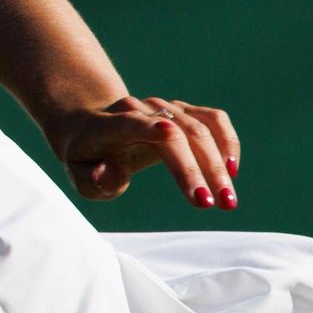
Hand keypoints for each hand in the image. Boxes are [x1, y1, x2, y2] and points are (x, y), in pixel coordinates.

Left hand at [41, 95, 240, 209]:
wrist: (92, 126)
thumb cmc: (88, 157)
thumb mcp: (80, 174)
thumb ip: (94, 179)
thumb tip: (110, 176)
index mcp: (108, 125)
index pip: (128, 122)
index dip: (148, 126)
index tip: (168, 134)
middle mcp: (140, 110)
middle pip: (174, 133)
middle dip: (193, 169)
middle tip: (210, 204)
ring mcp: (164, 108)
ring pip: (198, 128)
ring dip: (216, 164)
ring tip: (227, 200)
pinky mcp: (184, 112)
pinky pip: (213, 120)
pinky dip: (227, 141)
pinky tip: (232, 169)